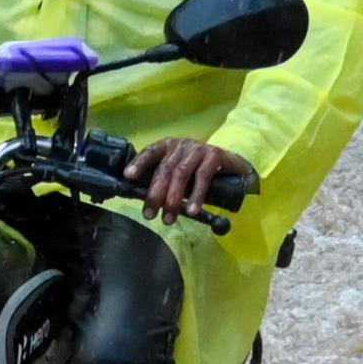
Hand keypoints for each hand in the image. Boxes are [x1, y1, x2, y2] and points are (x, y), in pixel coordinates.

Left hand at [129, 138, 252, 221]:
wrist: (234, 167)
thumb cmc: (200, 171)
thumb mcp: (181, 173)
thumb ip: (166, 181)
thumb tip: (148, 202)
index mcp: (169, 146)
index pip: (151, 152)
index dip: (139, 163)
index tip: (128, 176)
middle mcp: (181, 145)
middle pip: (165, 169)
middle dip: (155, 194)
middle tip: (150, 214)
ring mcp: (198, 148)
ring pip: (181, 174)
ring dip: (173, 198)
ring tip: (169, 218)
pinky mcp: (215, 155)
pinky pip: (202, 177)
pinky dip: (196, 195)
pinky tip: (192, 210)